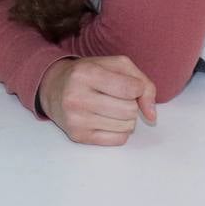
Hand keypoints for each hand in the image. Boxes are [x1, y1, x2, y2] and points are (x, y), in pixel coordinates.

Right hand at [38, 56, 156, 145]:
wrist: (52, 88)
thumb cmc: (88, 74)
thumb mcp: (115, 66)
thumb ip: (143, 83)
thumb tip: (152, 115)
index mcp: (85, 73)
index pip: (132, 89)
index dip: (136, 88)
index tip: (125, 84)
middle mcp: (77, 97)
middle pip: (130, 110)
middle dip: (130, 104)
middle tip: (115, 97)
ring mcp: (76, 119)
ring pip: (127, 127)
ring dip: (125, 118)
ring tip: (109, 108)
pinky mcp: (77, 136)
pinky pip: (118, 140)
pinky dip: (119, 131)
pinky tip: (105, 120)